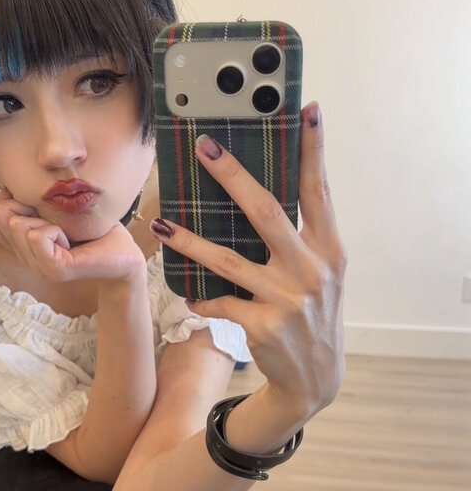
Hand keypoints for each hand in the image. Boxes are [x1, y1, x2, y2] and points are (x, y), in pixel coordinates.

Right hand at [0, 188, 145, 282]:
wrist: (122, 251)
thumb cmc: (90, 227)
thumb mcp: (48, 210)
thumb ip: (20, 207)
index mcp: (20, 244)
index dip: (4, 203)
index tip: (34, 204)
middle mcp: (25, 258)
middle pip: (0, 218)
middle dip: (27, 206)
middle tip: (55, 219)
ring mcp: (38, 267)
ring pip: (18, 226)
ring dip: (45, 219)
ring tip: (65, 231)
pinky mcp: (54, 270)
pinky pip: (38, 237)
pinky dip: (54, 230)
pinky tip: (69, 239)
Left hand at [151, 102, 346, 421]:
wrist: (314, 380)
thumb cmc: (313, 316)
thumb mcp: (323, 275)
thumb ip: (303, 238)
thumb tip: (260, 193)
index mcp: (330, 251)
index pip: (318, 191)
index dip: (313, 150)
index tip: (306, 110)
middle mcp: (311, 271)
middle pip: (266, 212)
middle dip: (232, 176)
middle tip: (205, 147)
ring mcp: (286, 300)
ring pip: (227, 259)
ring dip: (189, 241)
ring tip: (160, 224)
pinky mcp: (262, 326)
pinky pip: (220, 301)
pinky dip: (202, 297)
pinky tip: (189, 294)